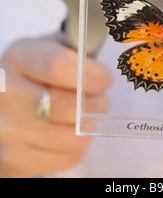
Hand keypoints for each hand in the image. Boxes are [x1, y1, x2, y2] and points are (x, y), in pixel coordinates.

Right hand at [0, 36, 112, 177]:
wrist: (6, 103)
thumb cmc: (36, 72)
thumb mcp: (48, 48)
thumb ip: (74, 50)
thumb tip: (102, 59)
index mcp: (17, 57)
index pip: (58, 66)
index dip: (91, 74)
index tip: (105, 78)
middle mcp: (6, 93)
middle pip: (67, 106)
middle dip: (95, 103)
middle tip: (101, 99)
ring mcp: (6, 129)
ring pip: (71, 136)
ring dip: (88, 126)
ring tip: (86, 115)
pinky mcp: (12, 160)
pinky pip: (66, 158)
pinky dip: (76, 147)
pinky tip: (69, 131)